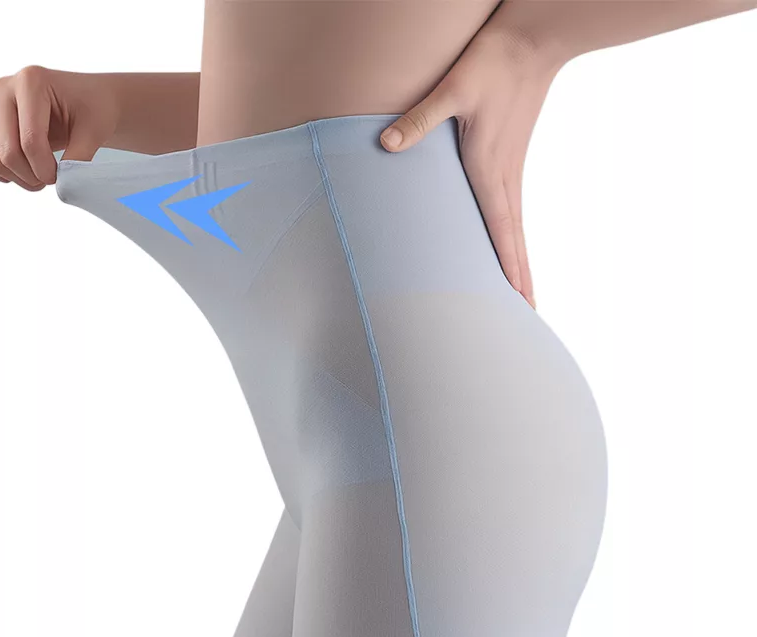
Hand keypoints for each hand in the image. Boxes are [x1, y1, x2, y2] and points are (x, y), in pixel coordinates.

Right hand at [0, 66, 119, 190]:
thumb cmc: (93, 110)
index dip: (47, 170)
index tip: (64, 177)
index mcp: (31, 81)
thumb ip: (79, 159)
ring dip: (19, 179)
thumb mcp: (95, 131)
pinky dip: (1, 174)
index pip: (30, 141)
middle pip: (7, 153)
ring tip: (42, 176)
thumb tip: (64, 187)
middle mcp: (2, 88)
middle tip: (54, 178)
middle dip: (33, 176)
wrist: (86, 101)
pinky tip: (25, 171)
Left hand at [380, 28, 564, 309]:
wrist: (533, 38)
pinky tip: (509, 250)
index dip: (508, 270)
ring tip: (524, 296)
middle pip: (514, 243)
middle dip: (521, 282)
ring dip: (520, 266)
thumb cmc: (493, 62)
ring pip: (515, 232)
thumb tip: (385, 145)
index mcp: (489, 170)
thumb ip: (419, 119)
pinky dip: (514, 240)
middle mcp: (504, 179)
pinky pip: (512, 214)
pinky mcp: (509, 162)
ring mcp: (510, 172)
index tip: (518, 303)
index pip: (500, 233)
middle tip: (527, 317)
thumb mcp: (453, 88)